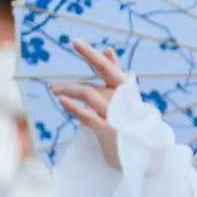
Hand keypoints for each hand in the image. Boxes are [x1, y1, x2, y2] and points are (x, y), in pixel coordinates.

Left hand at [50, 40, 128, 168]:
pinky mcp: (108, 130)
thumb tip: (108, 49)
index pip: (108, 68)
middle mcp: (123, 98)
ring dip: (68, 89)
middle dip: (82, 66)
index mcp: (125, 90)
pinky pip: (87, 116)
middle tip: (60, 69)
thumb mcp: (124, 96)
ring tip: (54, 90)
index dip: (92, 54)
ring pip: (89, 93)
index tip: (75, 42)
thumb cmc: (129, 122)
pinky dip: (73, 107)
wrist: (142, 154)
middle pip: (100, 76)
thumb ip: (116, 73)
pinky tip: (61, 101)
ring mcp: (116, 113)